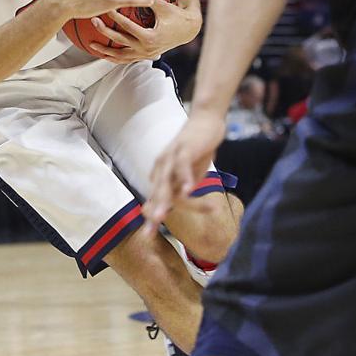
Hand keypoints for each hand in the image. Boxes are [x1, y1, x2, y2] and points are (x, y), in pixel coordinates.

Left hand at [85, 0, 200, 61]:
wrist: (188, 30)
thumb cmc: (176, 16)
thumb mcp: (163, 6)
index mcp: (150, 38)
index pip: (128, 27)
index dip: (116, 17)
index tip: (106, 8)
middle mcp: (146, 49)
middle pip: (120, 42)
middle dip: (105, 32)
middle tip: (94, 21)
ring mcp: (145, 55)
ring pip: (121, 56)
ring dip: (105, 51)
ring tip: (92, 44)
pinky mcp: (144, 57)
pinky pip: (126, 60)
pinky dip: (114, 58)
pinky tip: (104, 53)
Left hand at [144, 109, 226, 229]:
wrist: (206, 120)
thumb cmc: (199, 148)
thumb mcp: (190, 173)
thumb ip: (184, 187)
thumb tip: (181, 202)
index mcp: (162, 173)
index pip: (157, 199)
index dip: (152, 216)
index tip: (149, 235)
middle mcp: (162, 166)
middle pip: (157, 194)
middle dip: (153, 214)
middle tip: (148, 234)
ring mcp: (171, 157)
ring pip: (165, 182)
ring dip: (163, 201)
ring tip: (160, 218)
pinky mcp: (184, 148)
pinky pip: (183, 165)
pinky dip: (186, 178)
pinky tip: (190, 191)